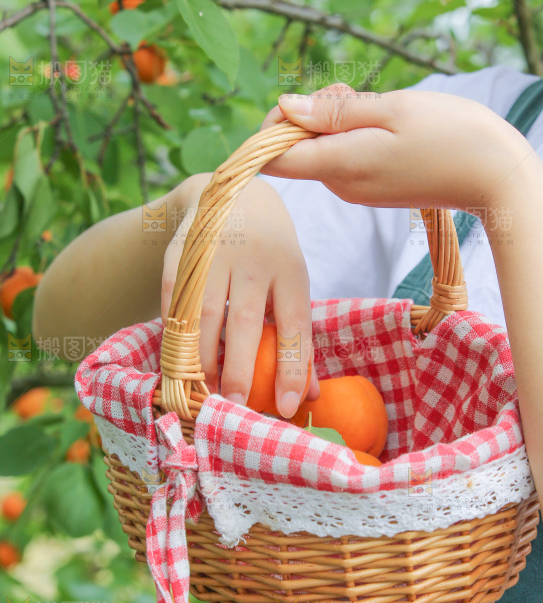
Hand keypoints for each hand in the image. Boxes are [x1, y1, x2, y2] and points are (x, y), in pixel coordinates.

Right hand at [163, 174, 319, 415]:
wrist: (234, 193)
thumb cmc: (272, 254)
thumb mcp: (292, 285)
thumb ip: (297, 338)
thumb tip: (308, 397)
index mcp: (290, 268)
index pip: (294, 325)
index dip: (292, 368)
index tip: (287, 408)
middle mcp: (253, 259)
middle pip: (245, 321)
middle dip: (239, 370)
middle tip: (235, 408)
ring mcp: (214, 253)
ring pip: (204, 314)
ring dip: (202, 358)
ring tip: (205, 389)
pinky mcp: (181, 253)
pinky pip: (174, 301)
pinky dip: (176, 333)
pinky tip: (180, 360)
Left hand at [259, 82, 534, 211]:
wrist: (497, 177)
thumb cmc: (451, 135)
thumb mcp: (391, 108)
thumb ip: (334, 111)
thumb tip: (284, 108)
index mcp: (340, 166)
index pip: (271, 159)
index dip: (269, 129)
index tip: (300, 103)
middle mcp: (342, 185)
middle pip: (295, 150)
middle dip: (309, 114)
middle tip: (351, 92)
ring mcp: (358, 190)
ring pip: (321, 150)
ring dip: (335, 120)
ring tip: (377, 105)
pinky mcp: (374, 188)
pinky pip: (345, 157)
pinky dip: (353, 134)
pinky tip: (387, 122)